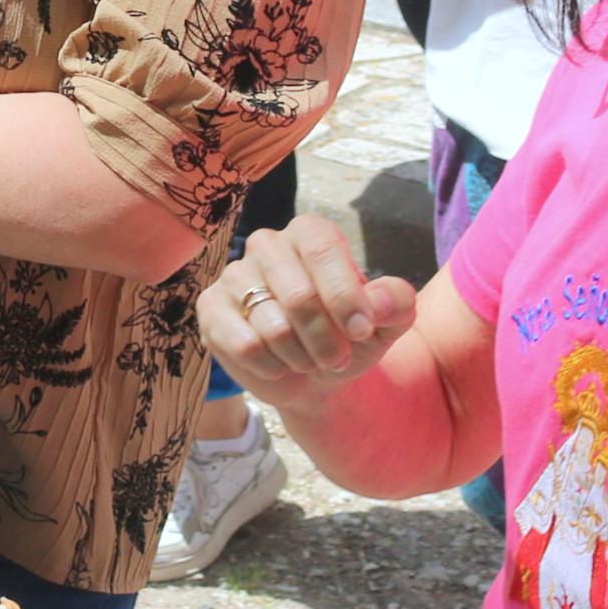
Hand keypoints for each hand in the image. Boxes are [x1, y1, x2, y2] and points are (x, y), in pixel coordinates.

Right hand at [199, 215, 413, 411]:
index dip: (344, 295)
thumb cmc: (349, 337)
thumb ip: (396, 303)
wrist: (314, 375)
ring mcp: (234, 275)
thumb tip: (378, 301)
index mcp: (310, 233)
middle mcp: (267, 244)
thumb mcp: (386, 323)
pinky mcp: (211, 308)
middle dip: (326, 339)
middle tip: (338, 359)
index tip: (363, 331)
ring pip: (272, 326)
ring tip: (309, 360)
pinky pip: (244, 344)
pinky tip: (278, 364)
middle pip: (298, 294)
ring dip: (301, 357)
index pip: (322, 251)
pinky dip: (270, 366)